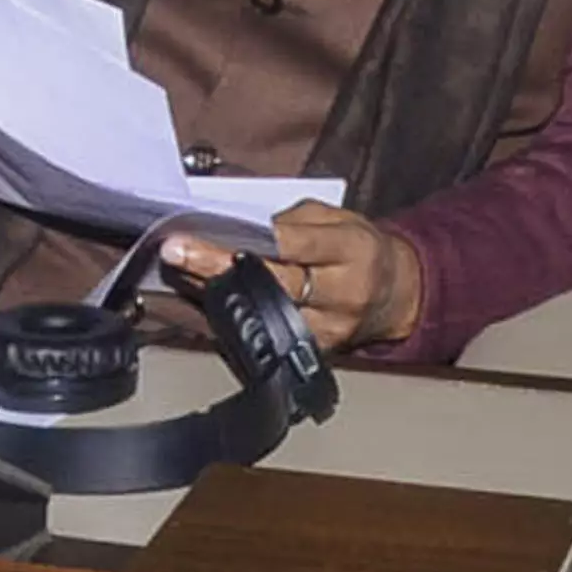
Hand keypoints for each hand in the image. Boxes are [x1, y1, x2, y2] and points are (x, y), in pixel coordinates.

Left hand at [165, 203, 425, 353]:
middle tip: (176, 253)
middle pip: (273, 284)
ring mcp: (328, 329)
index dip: (248, 240)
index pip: (294, 245)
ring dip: (217, 294)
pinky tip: (205, 301)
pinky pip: (267, 335)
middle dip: (218, 268)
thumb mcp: (337, 219)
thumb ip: (293, 222)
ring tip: (181, 273)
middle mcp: (341, 294)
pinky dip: (234, 316)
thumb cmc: (359, 249)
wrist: (395, 295)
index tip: (205, 231)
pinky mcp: (316, 352)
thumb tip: (244, 230)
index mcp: (350, 250)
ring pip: (264, 314)